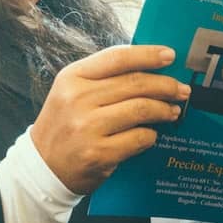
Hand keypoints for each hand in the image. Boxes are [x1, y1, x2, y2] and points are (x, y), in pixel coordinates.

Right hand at [29, 45, 189, 193]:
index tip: (170, 56)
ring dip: (163, 110)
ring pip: (141, 109)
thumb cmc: (64, 125)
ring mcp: (87, 127)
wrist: (42, 168)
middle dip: (165, 85)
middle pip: (135, 83)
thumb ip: (102, 77)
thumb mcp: (71, 92)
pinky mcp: (99, 153)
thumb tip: (148, 67)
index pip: (117, 58)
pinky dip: (151, 135)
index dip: (147, 55)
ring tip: (172, 111)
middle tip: (181, 90)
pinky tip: (152, 134)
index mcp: (72, 77)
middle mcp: (78, 99)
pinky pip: (139, 138)